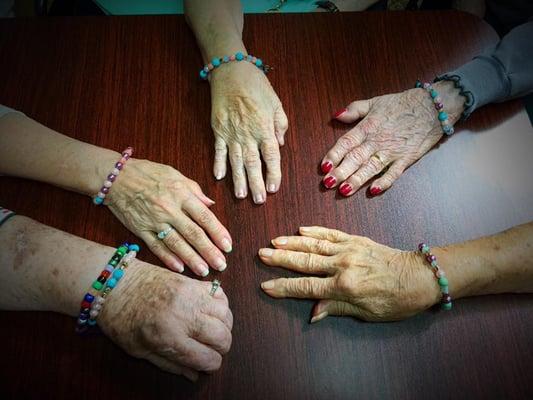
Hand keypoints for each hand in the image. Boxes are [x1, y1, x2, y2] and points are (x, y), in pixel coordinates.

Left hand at [98, 260, 232, 380]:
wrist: (114, 283)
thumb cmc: (120, 318)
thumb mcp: (139, 350)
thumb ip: (170, 364)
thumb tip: (194, 375)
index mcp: (169, 337)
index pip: (207, 358)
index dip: (211, 366)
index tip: (206, 365)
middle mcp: (185, 315)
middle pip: (222, 337)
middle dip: (221, 349)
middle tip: (210, 349)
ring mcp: (191, 295)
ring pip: (226, 314)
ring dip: (224, 326)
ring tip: (212, 331)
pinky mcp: (192, 281)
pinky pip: (220, 294)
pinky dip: (221, 305)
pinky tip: (209, 312)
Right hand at [107, 158, 231, 275]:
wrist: (116, 177)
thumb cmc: (148, 173)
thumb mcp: (175, 174)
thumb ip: (195, 190)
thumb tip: (210, 205)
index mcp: (181, 194)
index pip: (204, 217)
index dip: (218, 232)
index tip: (228, 245)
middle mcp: (169, 209)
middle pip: (193, 233)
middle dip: (209, 251)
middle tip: (221, 264)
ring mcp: (154, 221)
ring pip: (176, 243)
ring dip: (191, 259)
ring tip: (204, 271)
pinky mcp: (140, 230)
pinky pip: (156, 246)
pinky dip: (168, 258)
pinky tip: (179, 268)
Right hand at [209, 61, 287, 203]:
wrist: (231, 71)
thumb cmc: (256, 86)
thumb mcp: (276, 103)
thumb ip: (280, 125)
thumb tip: (279, 145)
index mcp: (264, 127)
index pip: (271, 156)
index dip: (273, 174)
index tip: (273, 189)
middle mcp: (248, 133)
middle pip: (253, 164)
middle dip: (256, 183)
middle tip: (258, 201)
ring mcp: (231, 133)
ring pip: (236, 161)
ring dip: (238, 180)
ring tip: (241, 196)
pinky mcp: (218, 129)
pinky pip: (218, 150)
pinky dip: (218, 164)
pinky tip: (218, 177)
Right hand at [258, 226, 439, 321]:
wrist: (420, 276)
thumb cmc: (396, 300)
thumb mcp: (366, 313)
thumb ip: (337, 308)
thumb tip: (313, 313)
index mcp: (344, 287)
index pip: (306, 287)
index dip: (284, 287)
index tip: (266, 285)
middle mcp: (342, 265)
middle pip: (304, 261)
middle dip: (280, 259)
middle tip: (261, 254)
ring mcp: (349, 249)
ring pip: (314, 245)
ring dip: (292, 243)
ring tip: (273, 241)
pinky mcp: (356, 240)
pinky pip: (331, 234)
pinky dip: (315, 231)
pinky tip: (301, 230)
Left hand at [321, 81, 464, 195]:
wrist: (433, 106)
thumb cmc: (402, 104)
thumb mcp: (375, 102)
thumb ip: (354, 109)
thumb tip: (336, 115)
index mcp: (368, 127)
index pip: (346, 143)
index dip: (334, 155)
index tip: (323, 166)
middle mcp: (377, 141)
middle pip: (356, 158)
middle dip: (340, 171)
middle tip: (328, 183)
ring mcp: (392, 151)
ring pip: (371, 168)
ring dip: (357, 180)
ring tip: (344, 190)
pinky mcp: (406, 159)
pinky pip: (393, 173)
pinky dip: (384, 182)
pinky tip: (373, 191)